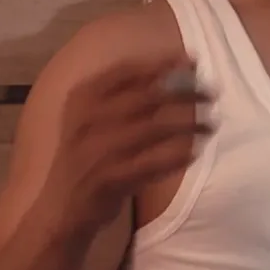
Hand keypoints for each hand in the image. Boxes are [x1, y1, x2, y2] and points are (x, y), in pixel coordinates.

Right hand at [44, 56, 212, 233]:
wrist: (58, 208)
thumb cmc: (82, 159)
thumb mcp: (87, 121)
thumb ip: (117, 98)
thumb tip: (168, 72)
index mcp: (81, 100)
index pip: (125, 71)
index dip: (162, 63)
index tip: (192, 60)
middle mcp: (87, 120)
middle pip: (146, 96)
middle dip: (185, 91)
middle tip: (211, 92)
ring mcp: (98, 150)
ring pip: (155, 128)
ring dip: (189, 124)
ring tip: (212, 124)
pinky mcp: (110, 179)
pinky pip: (154, 163)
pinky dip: (177, 157)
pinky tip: (194, 153)